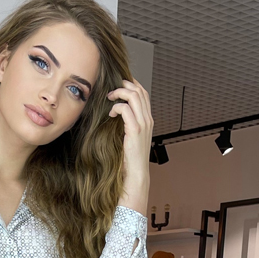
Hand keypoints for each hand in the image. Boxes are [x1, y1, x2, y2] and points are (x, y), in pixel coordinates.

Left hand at [107, 77, 152, 214]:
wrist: (136, 173)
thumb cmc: (130, 159)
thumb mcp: (131, 138)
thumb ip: (129, 125)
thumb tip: (118, 114)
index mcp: (148, 120)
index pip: (144, 94)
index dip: (133, 85)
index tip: (121, 84)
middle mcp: (148, 120)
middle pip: (139, 91)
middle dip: (125, 85)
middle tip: (112, 89)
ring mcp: (143, 124)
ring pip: (133, 96)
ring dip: (120, 93)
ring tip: (110, 97)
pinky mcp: (135, 130)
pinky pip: (125, 109)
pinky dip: (116, 107)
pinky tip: (110, 114)